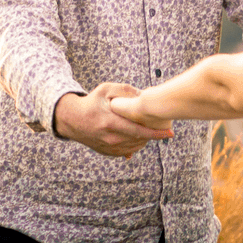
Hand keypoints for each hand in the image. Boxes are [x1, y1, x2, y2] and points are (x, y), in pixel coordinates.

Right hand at [54, 83, 172, 156]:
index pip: (138, 131)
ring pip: (135, 147)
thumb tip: (144, 95)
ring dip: (146, 139)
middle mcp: (109, 138)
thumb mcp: (106, 90)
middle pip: (139, 140)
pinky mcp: (106, 152)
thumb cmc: (91, 102)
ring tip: (150, 128)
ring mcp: (107, 147)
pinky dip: (136, 144)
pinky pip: (127, 151)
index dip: (156, 134)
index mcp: (110, 122)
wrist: (71, 119)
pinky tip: (139, 136)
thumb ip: (126, 91)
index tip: (170, 133)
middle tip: (163, 126)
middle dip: (153, 134)